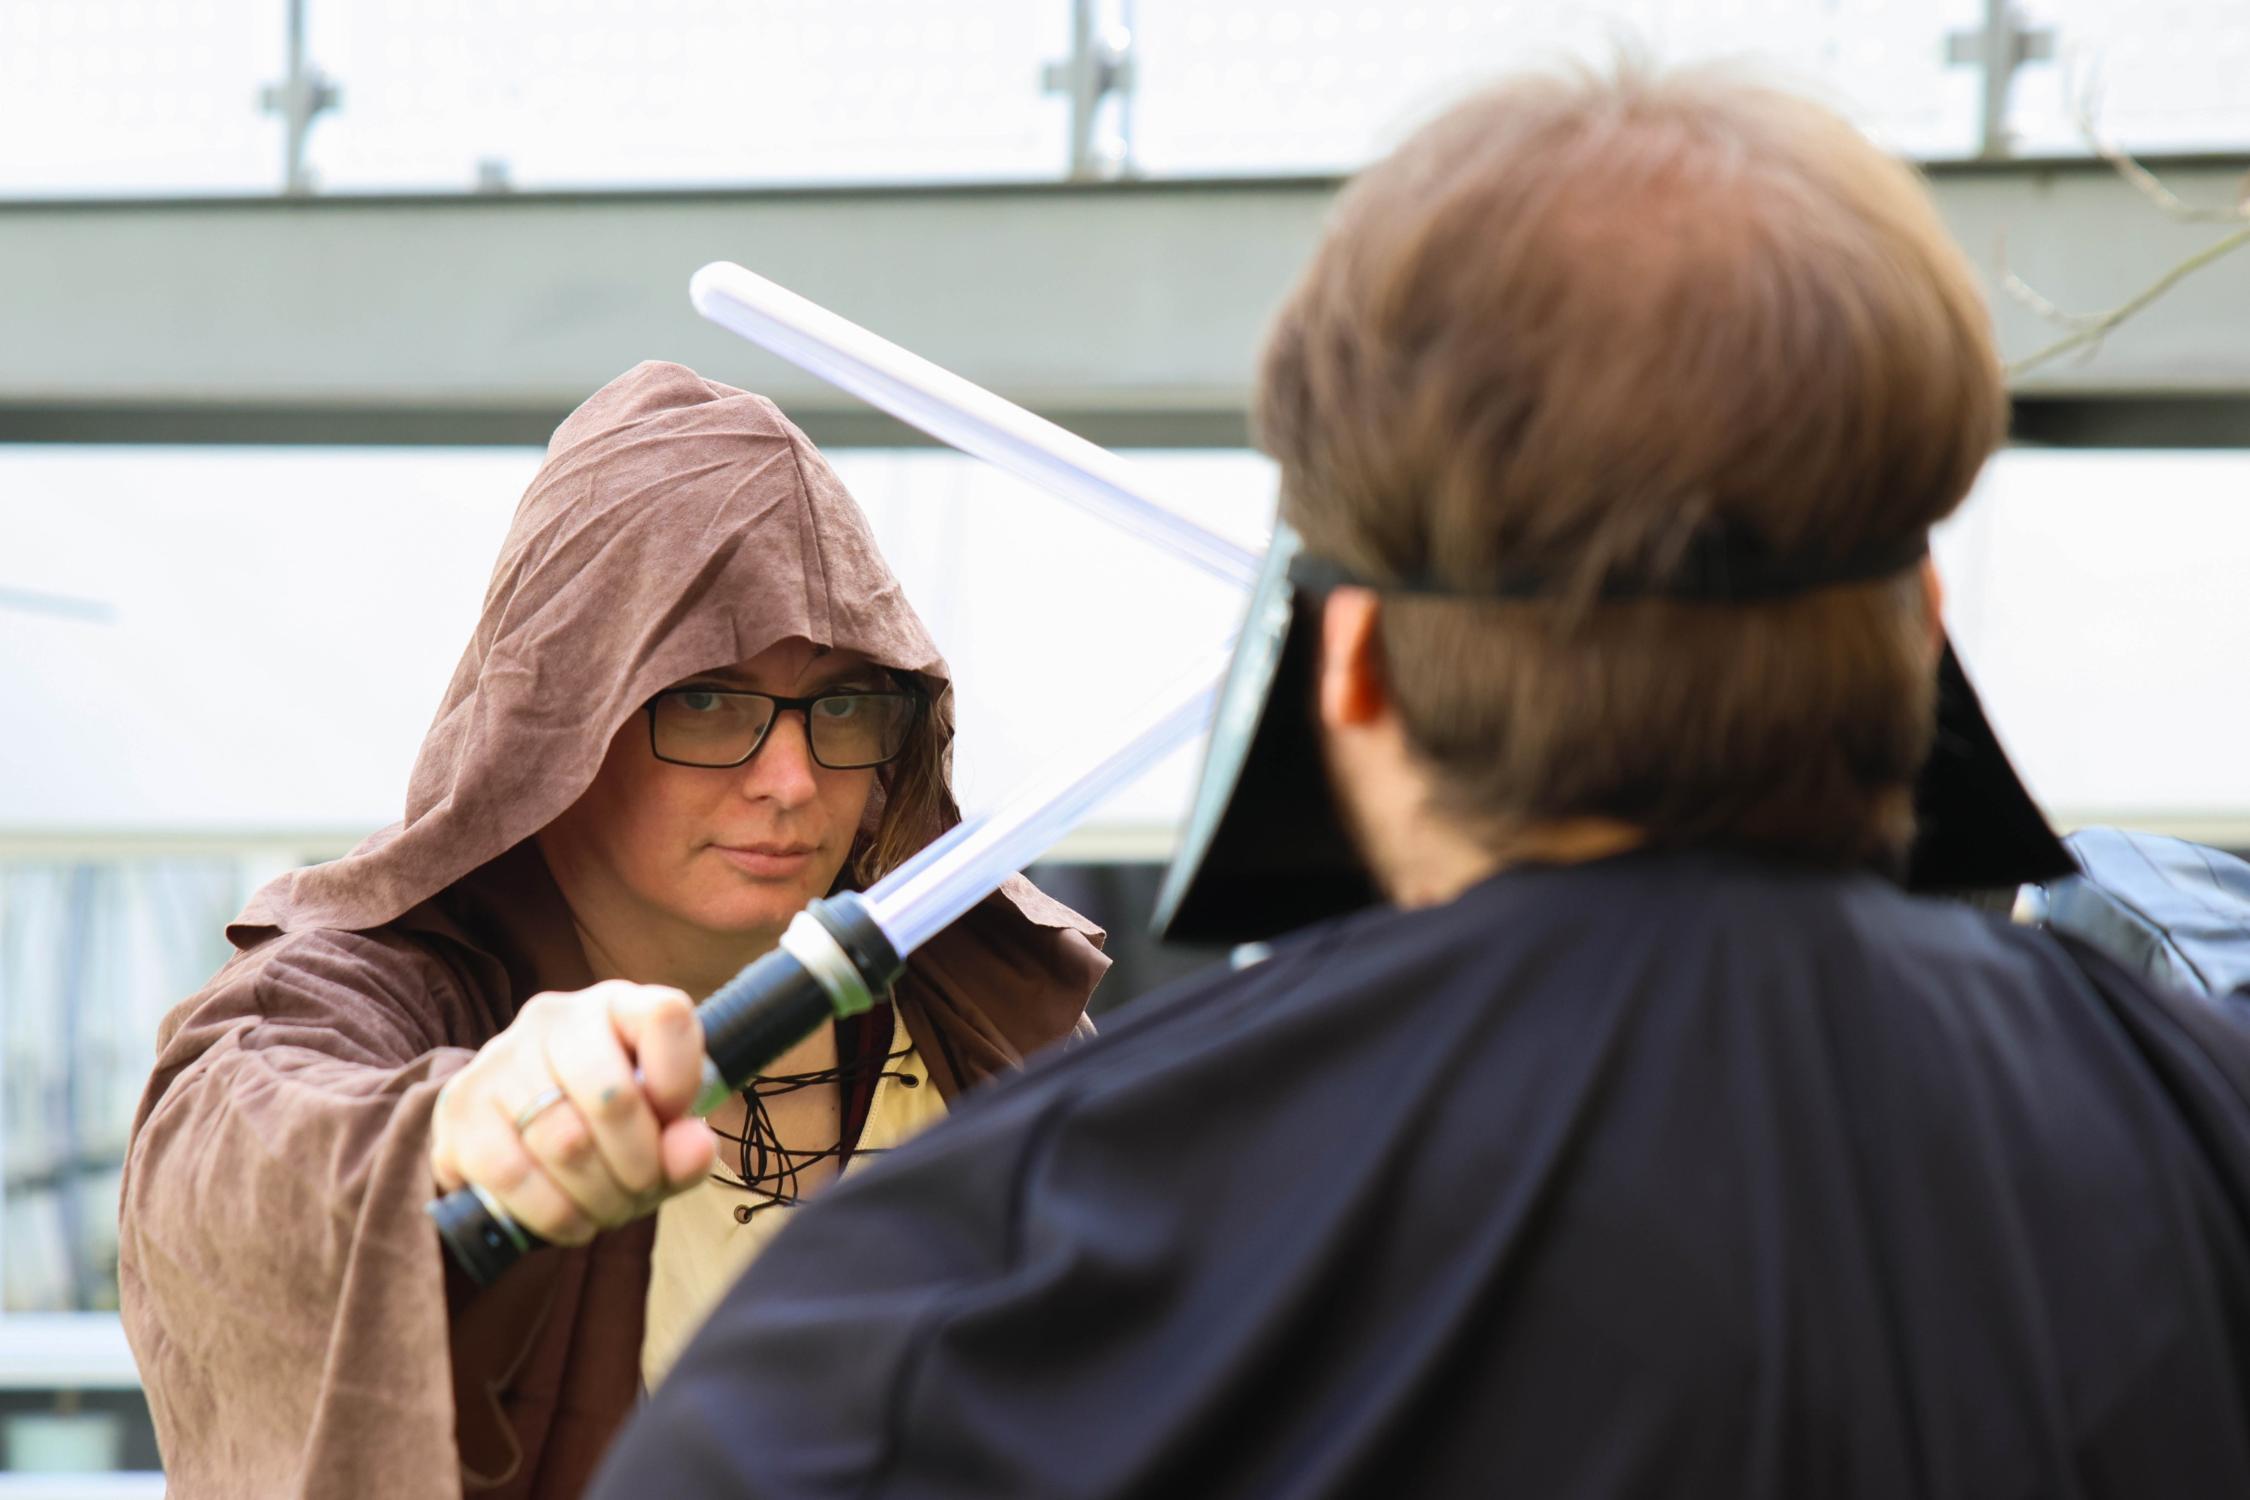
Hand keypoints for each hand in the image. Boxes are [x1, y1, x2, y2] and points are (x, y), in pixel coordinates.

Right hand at [430, 981, 716, 1245]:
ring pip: (564, 1142)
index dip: (682, 1079)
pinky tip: (572, 1220)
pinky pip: (513, 1175)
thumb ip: (685, 1145)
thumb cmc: (604, 1128)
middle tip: (643, 1189)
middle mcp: (554, 1019)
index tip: (679, 1120)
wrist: (512, 1133)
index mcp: (615, 1005)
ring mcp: (499, 1059)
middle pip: (614, 1097)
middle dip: (640, 1165)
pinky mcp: (458, 1108)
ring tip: (610, 1208)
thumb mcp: (656, 1133)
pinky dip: (554, 1213)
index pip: (665, 1017)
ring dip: (599, 1196)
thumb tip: (694, 1152)